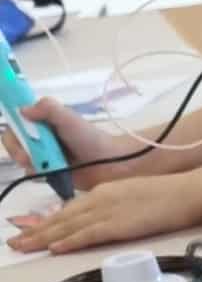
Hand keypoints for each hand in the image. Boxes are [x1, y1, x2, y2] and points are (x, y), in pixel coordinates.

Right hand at [2, 97, 134, 188]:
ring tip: (41, 165)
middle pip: (14, 140)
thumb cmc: (89, 137)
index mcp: (43, 120)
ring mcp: (43, 154)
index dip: (14, 125)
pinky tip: (47, 173)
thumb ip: (48, 108)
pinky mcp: (48, 171)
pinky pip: (30, 173)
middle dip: (16, 148)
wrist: (107, 163)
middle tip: (26, 156)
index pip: (17, 120)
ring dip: (26, 161)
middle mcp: (40, 136)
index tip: (18, 132)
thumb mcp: (69, 118)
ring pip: (20, 157)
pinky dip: (35, 173)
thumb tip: (22, 109)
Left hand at [6, 174, 198, 253]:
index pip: (68, 209)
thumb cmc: (168, 196)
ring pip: (68, 226)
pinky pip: (88, 234)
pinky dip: (69, 240)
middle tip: (14, 242)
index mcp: (103, 192)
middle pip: (61, 218)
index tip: (28, 231)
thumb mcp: (134, 197)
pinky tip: (55, 247)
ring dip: (43, 237)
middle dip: (36, 231)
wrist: (188, 192)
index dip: (45, 222)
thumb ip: (114, 208)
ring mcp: (108, 211)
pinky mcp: (118, 224)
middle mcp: (99, 199)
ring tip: (23, 247)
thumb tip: (100, 223)